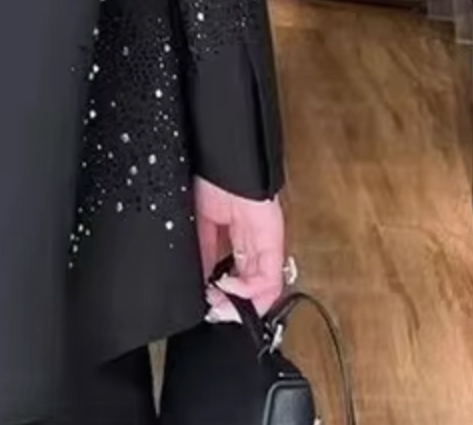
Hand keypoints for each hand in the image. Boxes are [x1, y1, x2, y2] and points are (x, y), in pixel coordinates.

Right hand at [193, 176, 285, 314]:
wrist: (221, 162)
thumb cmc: (210, 180)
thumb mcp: (198, 222)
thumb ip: (202, 252)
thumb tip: (199, 282)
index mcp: (234, 235)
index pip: (233, 272)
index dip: (221, 291)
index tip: (206, 301)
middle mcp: (252, 243)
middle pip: (249, 284)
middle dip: (231, 302)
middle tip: (215, 310)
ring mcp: (264, 244)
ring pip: (263, 288)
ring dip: (241, 303)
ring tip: (221, 306)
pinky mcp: (274, 243)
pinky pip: (270, 279)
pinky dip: (251, 293)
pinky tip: (231, 292)